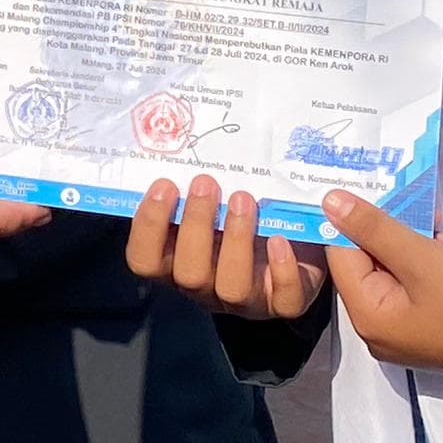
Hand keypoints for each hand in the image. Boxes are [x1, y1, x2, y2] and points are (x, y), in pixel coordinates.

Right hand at [127, 176, 327, 319]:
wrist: (298, 240)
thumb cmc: (244, 213)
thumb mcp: (216, 200)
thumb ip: (200, 184)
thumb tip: (185, 140)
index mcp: (178, 262)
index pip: (145, 260)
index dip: (148, 227)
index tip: (164, 185)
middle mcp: (207, 286)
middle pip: (188, 274)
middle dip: (196, 225)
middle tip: (207, 183)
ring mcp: (246, 299)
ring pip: (232, 287)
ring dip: (235, 240)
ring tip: (244, 199)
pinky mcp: (285, 302)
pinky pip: (283, 301)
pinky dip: (281, 270)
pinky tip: (279, 239)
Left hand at [315, 191, 442, 382]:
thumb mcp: (421, 257)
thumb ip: (374, 227)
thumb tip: (328, 202)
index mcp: (367, 318)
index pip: (341, 256)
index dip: (353, 220)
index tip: (371, 190)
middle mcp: (378, 332)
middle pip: (367, 265)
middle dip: (389, 232)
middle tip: (413, 205)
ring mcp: (405, 334)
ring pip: (395, 273)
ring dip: (414, 246)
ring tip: (440, 231)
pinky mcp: (430, 330)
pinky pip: (415, 288)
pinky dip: (429, 266)